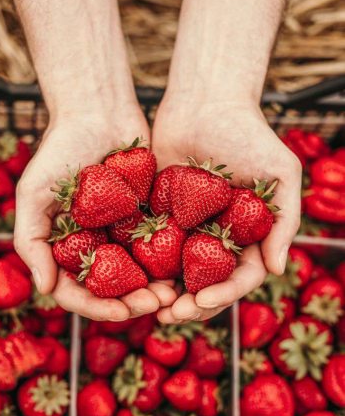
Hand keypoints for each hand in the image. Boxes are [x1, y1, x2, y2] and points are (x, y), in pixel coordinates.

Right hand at [14, 107, 176, 320]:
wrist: (99, 110)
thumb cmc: (60, 148)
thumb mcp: (34, 192)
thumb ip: (31, 240)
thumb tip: (43, 289)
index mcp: (65, 247)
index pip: (77, 291)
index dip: (98, 307)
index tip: (122, 312)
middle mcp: (93, 246)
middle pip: (112, 290)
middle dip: (133, 303)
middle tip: (156, 303)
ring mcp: (121, 235)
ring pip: (140, 275)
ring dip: (155, 289)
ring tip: (174, 293)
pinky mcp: (148, 219)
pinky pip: (161, 248)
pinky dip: (172, 263)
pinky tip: (185, 270)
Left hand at [152, 98, 301, 322]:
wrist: (205, 100)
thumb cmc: (248, 133)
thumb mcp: (281, 173)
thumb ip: (285, 221)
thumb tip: (276, 270)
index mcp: (248, 234)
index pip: (240, 276)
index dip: (224, 293)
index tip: (202, 302)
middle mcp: (218, 237)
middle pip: (207, 283)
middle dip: (191, 304)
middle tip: (169, 315)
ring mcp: (188, 228)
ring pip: (177, 272)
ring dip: (165, 294)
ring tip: (149, 306)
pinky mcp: (160, 215)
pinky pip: (151, 247)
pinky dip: (143, 266)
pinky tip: (130, 278)